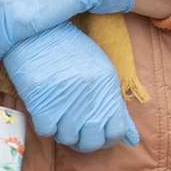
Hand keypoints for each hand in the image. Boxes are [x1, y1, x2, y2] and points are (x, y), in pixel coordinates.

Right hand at [4, 24, 139, 152]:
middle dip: (82, 141)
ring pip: (66, 138)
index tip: (95, 133)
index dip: (105, 138)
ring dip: (61, 131)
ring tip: (57, 115)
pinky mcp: (42, 102)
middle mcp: (90, 97)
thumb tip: (133, 138)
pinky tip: (44, 109)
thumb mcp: (99, 71)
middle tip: (74, 130)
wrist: (37, 28)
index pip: (116, 131)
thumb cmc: (69, 49)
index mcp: (107, 87)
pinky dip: (44, 124)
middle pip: (91, 141)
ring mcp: (66, 101)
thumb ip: (115, 105)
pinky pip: (46, 130)